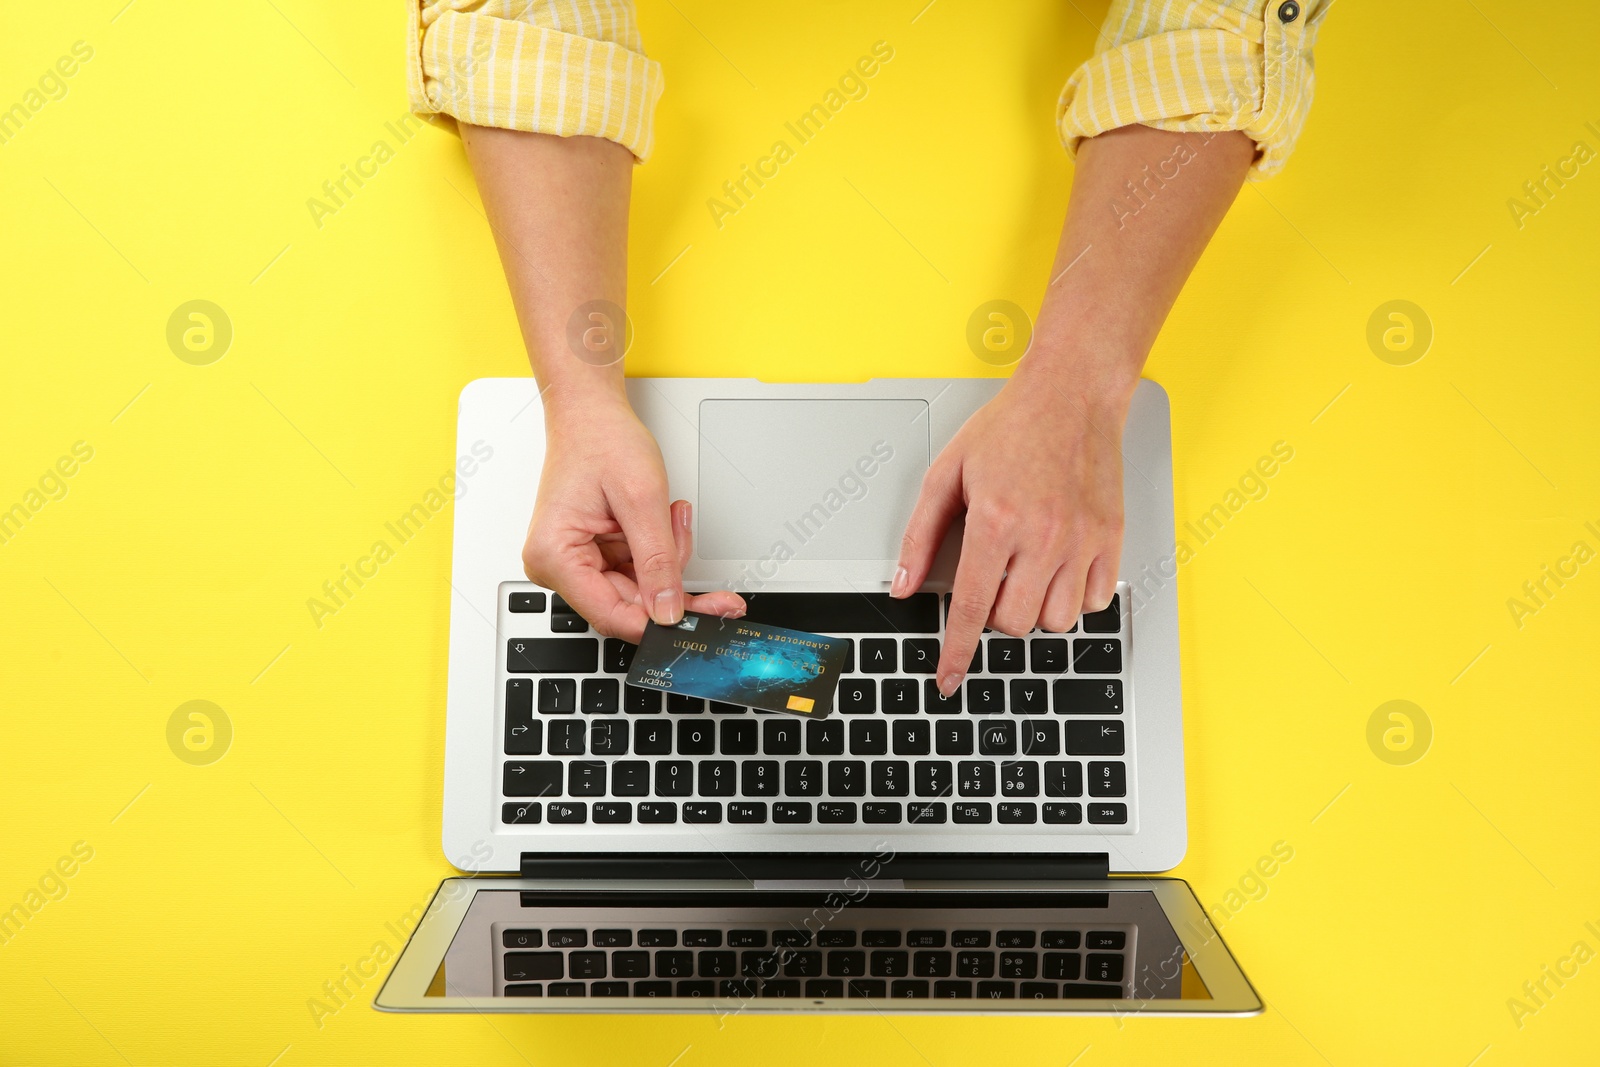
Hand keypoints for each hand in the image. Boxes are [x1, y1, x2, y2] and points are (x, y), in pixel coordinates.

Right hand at [522, 394, 745, 640]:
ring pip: (639, 589)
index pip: (612, 615)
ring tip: (674, 516)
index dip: (659, 623)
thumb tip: (668, 611)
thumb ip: (657, 561)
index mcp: (554, 556)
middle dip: (673, 584)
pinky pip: (637, 571)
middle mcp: (558, 565)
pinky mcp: (594, 553)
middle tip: (720, 593)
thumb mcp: (641, 499)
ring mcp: (576, 560)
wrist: (590, 412)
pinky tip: (667, 521)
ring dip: (668, 559)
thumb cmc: (601, 439)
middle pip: (629, 605)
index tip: (701, 621)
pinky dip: (661, 551)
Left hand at [892, 376, 1125, 695]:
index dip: (955, 651)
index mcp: (996, 520)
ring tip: (1025, 570)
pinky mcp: (1111, 538)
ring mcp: (1082, 540)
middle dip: (994, 614)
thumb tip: (903, 586)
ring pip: (1055, 621)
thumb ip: (920, 535)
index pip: (970, 607)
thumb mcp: (946, 473)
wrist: (1072, 395)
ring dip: (1034, 609)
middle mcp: (1043, 536)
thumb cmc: (1010, 428)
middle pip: (1013, 622)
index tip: (948, 678)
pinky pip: (1092, 602)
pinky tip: (1057, 569)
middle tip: (992, 577)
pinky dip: (1073, 598)